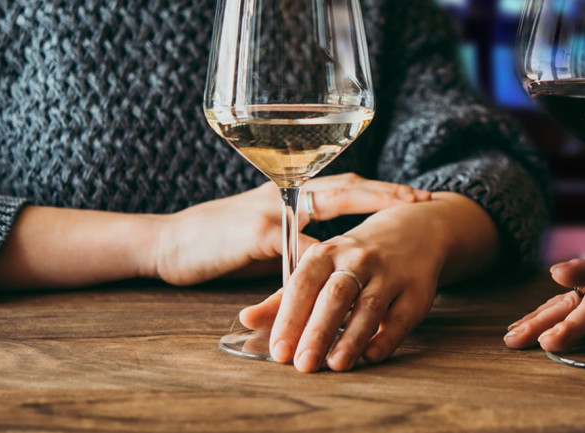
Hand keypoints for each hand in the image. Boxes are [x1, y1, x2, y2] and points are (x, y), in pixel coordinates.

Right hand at [150, 173, 430, 285]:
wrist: (166, 244)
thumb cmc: (214, 242)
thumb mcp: (263, 236)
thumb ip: (296, 239)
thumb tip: (331, 255)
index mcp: (287, 190)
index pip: (343, 182)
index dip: (379, 188)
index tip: (415, 195)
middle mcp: (283, 192)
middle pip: (344, 186)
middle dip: (384, 194)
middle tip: (419, 202)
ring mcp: (271, 210)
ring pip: (327, 212)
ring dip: (361, 223)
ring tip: (392, 238)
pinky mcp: (256, 233)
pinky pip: (297, 248)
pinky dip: (321, 265)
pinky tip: (342, 278)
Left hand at [239, 193, 499, 372]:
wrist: (415, 231)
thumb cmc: (356, 257)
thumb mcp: (319, 267)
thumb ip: (284, 297)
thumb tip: (246, 320)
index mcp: (327, 252)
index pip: (303, 284)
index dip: (289, 318)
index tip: (278, 351)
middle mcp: (358, 259)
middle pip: (335, 296)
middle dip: (317, 331)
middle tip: (302, 365)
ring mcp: (390, 274)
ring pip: (368, 307)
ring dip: (351, 338)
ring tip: (335, 365)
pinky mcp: (416, 291)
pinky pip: (400, 318)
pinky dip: (386, 338)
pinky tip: (370, 357)